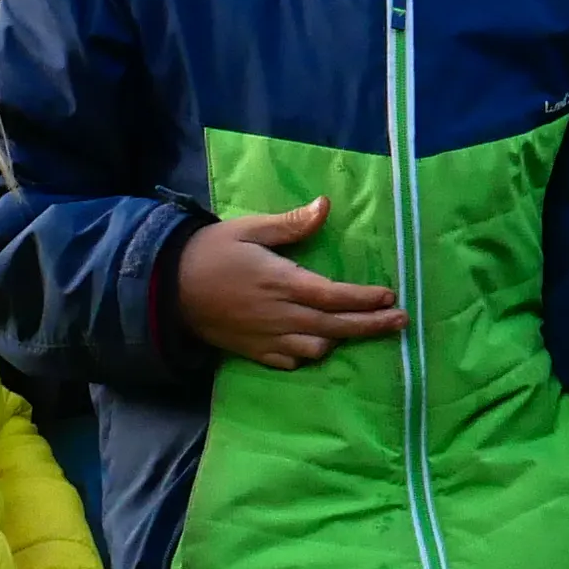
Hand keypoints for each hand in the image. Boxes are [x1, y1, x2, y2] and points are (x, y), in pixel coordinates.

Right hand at [178, 198, 407, 368]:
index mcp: (283, 283)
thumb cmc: (210, 252)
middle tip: (402, 322)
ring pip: (317, 347)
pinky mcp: (254, 352)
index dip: (366, 300)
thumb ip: (291, 224)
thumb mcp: (249, 229)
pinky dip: (309, 354)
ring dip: (340, 339)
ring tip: (359, 328)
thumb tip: (325, 206)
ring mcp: (268, 338)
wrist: (167, 289)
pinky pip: (292, 361)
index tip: (392, 297)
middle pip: (337, 326)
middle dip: (372, 325)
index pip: (335, 295)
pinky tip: (318, 344)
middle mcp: (282, 316)